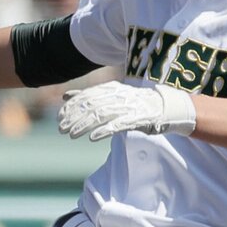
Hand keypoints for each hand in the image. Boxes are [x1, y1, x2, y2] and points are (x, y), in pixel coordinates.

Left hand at [57, 81, 195, 141]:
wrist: (165, 106)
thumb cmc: (135, 103)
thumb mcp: (111, 96)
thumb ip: (89, 96)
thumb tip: (65, 96)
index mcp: (111, 88)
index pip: (86, 95)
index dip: (72, 107)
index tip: (60, 117)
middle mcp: (118, 95)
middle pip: (91, 105)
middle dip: (74, 117)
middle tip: (61, 129)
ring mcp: (128, 107)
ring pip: (101, 115)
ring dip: (84, 125)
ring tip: (72, 135)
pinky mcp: (137, 119)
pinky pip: (118, 124)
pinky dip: (104, 131)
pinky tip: (92, 138)